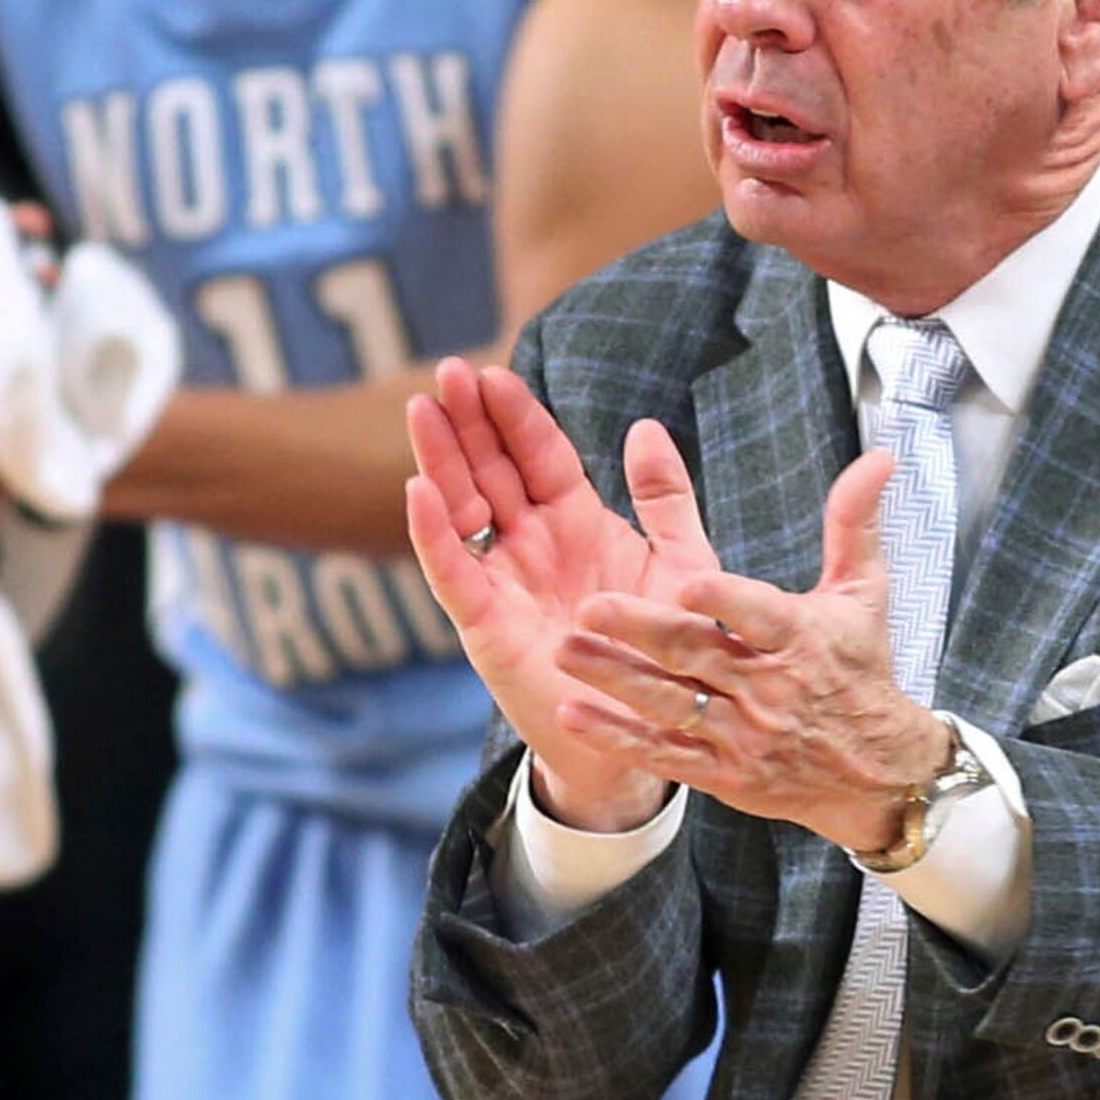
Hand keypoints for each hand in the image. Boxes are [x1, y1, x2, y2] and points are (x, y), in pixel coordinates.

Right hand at [403, 360, 708, 831]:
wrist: (651, 730)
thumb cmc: (666, 648)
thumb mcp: (680, 561)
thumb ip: (664, 497)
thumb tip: (646, 426)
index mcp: (573, 522)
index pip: (537, 454)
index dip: (515, 414)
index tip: (494, 373)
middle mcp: (530, 544)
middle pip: (490, 468)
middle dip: (468, 420)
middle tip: (448, 370)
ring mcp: (503, 581)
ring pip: (462, 507)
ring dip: (440, 459)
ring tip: (422, 409)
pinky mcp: (486, 624)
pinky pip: (454, 571)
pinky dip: (434, 533)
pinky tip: (418, 491)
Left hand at [551, 441, 944, 860]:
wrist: (875, 770)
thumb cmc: (861, 668)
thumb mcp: (864, 593)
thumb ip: (855, 522)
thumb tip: (878, 458)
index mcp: (801, 638)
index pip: (760, 614)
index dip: (725, 601)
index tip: (686, 583)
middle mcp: (770, 687)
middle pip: (699, 655)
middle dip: (642, 631)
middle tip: (590, 606)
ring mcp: (742, 735)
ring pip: (671, 704)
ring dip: (615, 678)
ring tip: (565, 651)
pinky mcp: (721, 772)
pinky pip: (663, 754)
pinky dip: (618, 737)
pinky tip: (574, 713)